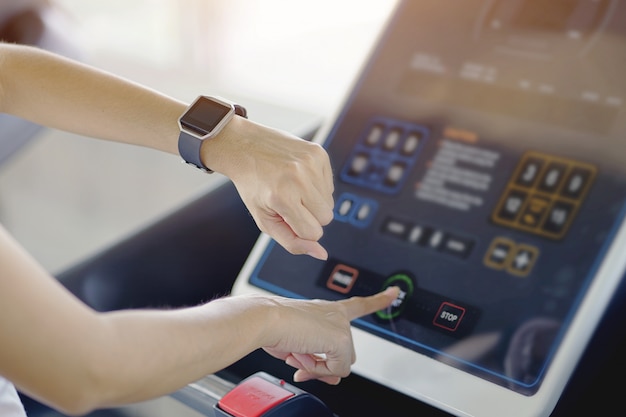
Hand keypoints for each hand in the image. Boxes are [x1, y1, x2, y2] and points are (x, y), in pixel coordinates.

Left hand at [204, 117, 334, 259]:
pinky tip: (299, 177)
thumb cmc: (253, 185)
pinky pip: (330, 184)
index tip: (287, 217)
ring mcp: (310, 163)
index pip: (313, 232)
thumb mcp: (265, 219)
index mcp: (282, 197)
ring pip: (330, 202)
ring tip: (293, 188)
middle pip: (326, 218)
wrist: (245, 147)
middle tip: (290, 202)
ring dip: (314, 200)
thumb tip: (321, 253)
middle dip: (310, 216)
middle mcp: (299, 178)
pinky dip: (317, 185)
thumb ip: (292, 241)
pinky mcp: (318, 153)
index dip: (301, 229)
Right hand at [261, 287, 399, 384]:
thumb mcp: (299, 347)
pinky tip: (302, 355)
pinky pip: (337, 369)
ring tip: (297, 353)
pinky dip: (318, 369)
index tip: (394, 292)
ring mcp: (341, 326)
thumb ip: (319, 362)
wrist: (265, 320)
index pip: (358, 304)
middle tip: (301, 360)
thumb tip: (336, 378)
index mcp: (327, 310)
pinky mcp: (341, 339)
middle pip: (345, 352)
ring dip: (318, 366)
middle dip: (324, 363)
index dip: (378, 300)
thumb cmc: (274, 327)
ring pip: (341, 363)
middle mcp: (337, 314)